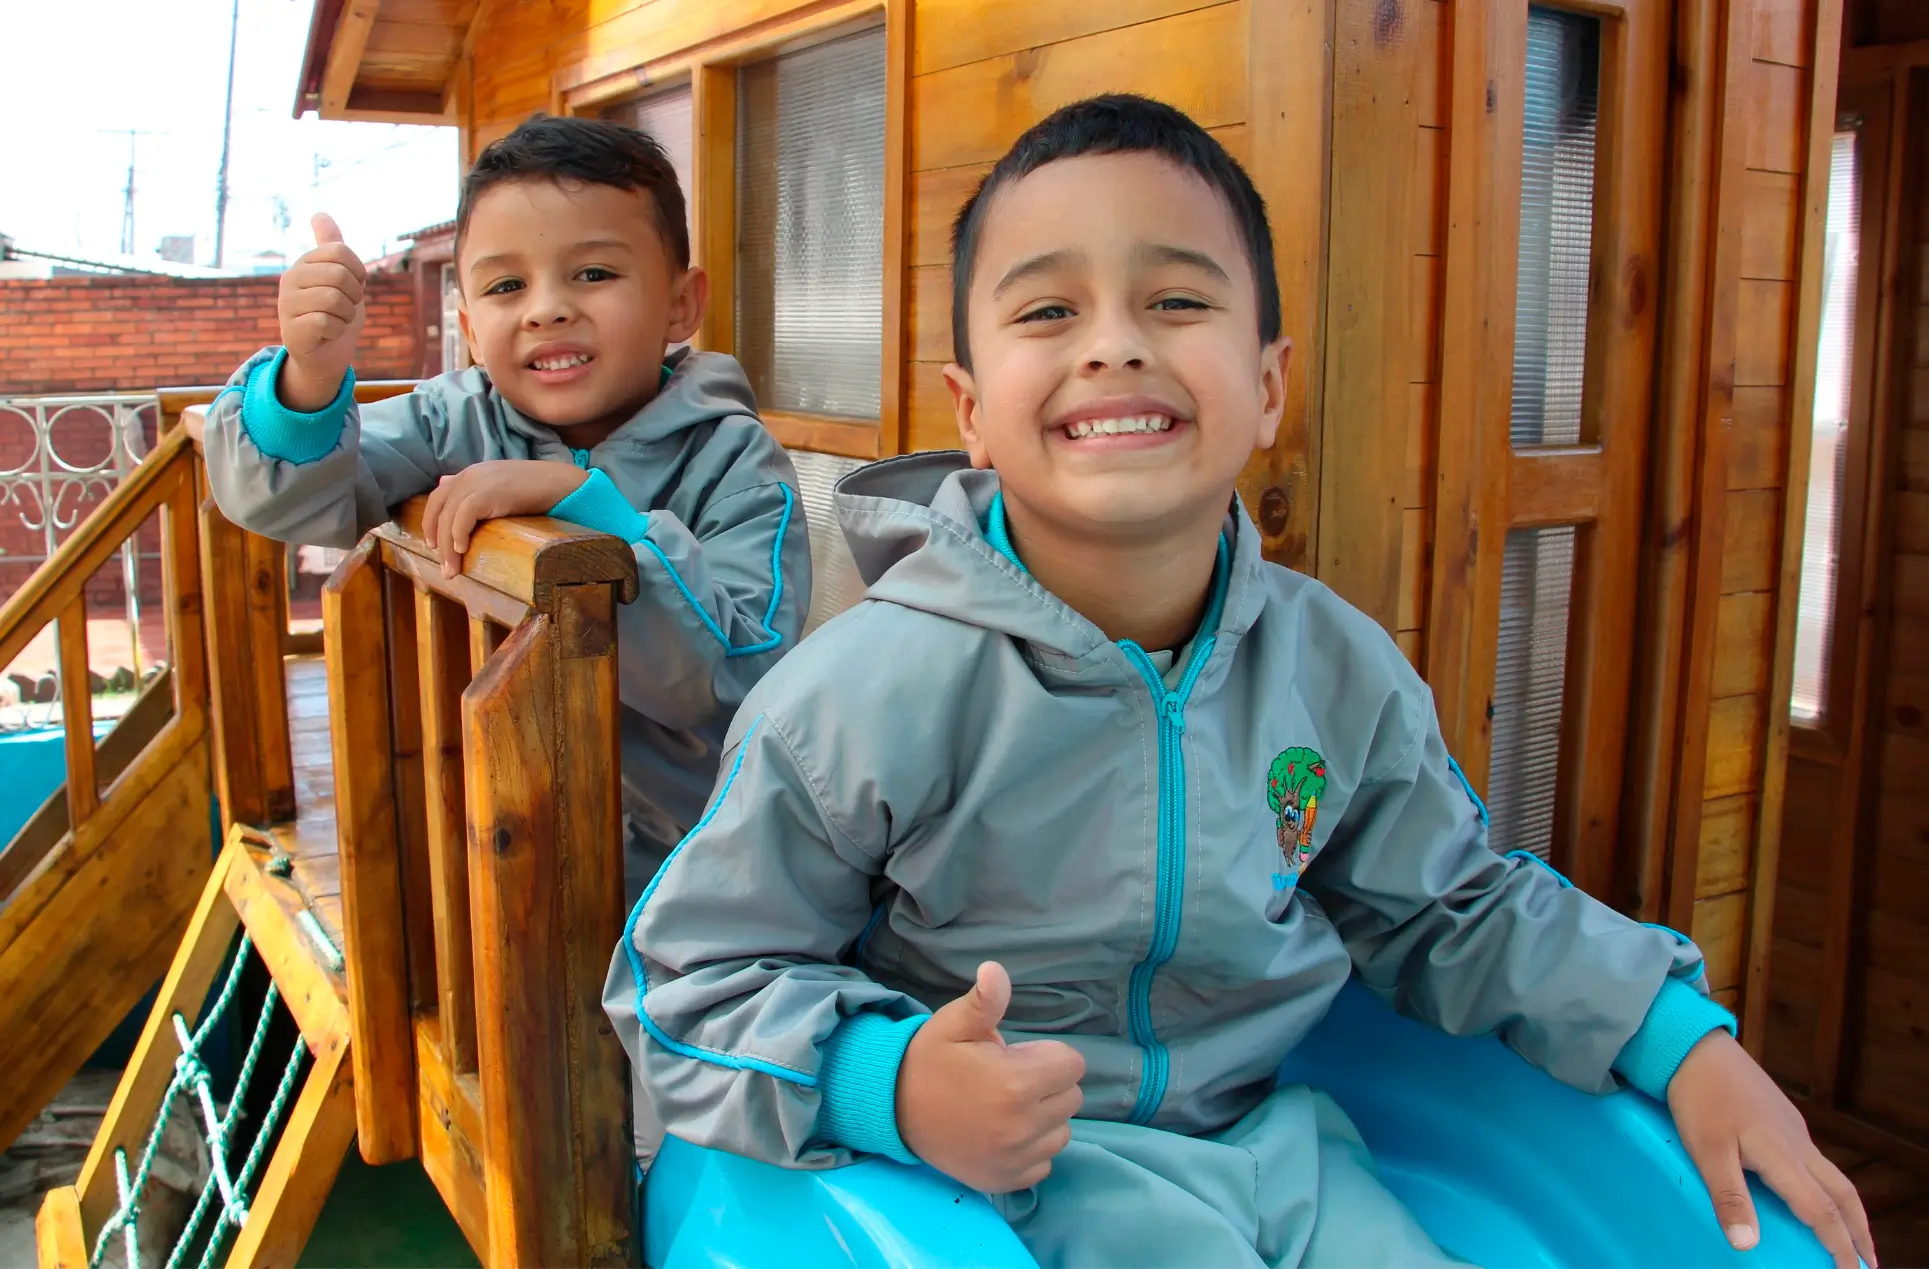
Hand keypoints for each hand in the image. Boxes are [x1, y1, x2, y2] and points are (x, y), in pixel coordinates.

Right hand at [277, 213, 366, 411]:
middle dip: (353, 297)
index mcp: (303, 264)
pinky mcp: (291, 330)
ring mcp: (286, 305)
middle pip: (340, 275)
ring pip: (335, 300)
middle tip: (344, 309)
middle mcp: (289, 280)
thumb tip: (319, 213)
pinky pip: (327, 322)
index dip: (357, 271)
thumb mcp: (339, 277)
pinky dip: (336, 331)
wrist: (325, 356)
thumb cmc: (335, 314)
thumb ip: (331, 246)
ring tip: (335, 321)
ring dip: (346, 316)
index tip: (354, 286)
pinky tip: (326, 334)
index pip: (340, 251)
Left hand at [421, 460, 588, 576]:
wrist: (560, 482)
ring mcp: (477, 483)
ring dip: (447, 548)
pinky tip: (462, 549)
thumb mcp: (499, 486)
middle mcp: (469, 476)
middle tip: (443, 566)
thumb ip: (475, 489)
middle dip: (436, 539)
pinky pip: (463, 516)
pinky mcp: (488, 493)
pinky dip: (458, 533)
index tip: (433, 545)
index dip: (431, 521)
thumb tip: (446, 484)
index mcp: (470, 474)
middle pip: (439, 508)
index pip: (438, 497)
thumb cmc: (535, 488)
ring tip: (452, 570)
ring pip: (449, 517)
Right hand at [897, 962, 1084, 1193]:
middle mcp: (1024, 1126)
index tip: (1017, 1057)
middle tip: (1010, 1079)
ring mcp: (1017, 1158)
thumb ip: (985, 1000)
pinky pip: (1044, 1163)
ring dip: (1044, 1118)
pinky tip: (1003, 1134)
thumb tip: (995, 969)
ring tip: (1008, 1106)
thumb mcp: (953, 1024)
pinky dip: (1031, 1149)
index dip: (1048, 1055)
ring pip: (1061, 1132)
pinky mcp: (1008, 1180)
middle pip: (1071, 1098)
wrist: (893, 1110)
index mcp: (1017, 1083)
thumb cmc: (929, 1061)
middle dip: (1048, 1084)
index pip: (1072, 1064)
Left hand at [1670, 1029, 1875, 1267]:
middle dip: (1859, 1232)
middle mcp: (1799, 1145)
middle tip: (1868, 1262)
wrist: (1694, 1046)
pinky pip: (1816, 1161)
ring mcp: (1793, 1130)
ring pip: (1834, 1177)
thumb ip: (1729, 1198)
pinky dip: (1828, 1187)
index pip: (1823, 1213)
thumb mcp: (1707, 1151)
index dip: (1839, 1247)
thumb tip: (1747, 1245)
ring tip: (1850, 1235)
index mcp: (1784, 1157)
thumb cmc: (1699, 1098)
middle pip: (1844, 1196)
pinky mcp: (1782, 1119)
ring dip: (1847, 1210)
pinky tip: (1813, 1192)